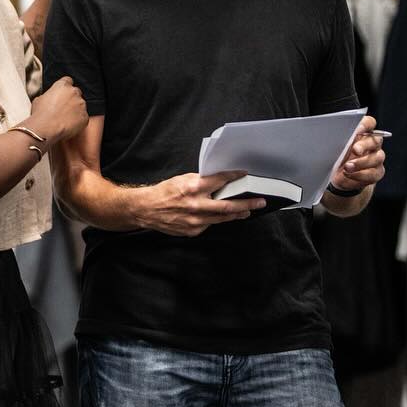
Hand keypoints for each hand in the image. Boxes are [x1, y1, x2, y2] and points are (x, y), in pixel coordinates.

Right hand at [25, 76, 87, 144]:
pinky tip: (68, 125)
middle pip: (76, 92)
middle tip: (63, 107)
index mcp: (62, 86)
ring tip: (64, 118)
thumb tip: (50, 99)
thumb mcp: (39, 99)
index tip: (62, 93)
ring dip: (75, 110)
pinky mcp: (85, 117)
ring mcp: (81, 105)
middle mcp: (74, 93)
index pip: (68, 81)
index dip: (65, 87)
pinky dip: (77, 121)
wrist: (45, 129)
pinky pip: (82, 117)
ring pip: (80, 105)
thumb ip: (48, 95)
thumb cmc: (40, 114)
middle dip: (71, 98)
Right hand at [133, 171, 263, 235]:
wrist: (146, 209)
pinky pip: (209, 224)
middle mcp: (196, 205)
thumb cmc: (163, 193)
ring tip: (246, 211)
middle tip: (260, 202)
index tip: (244, 175)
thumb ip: (201, 182)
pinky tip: (214, 215)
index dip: (235, 177)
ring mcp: (195, 220)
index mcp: (193, 188)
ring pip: (223, 218)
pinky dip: (214, 219)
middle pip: (229, 206)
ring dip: (237, 214)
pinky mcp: (193, 230)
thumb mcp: (182, 180)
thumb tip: (219, 182)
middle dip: (247, 204)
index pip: (220, 181)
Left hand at [329, 115, 385, 193]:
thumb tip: (327, 132)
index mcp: (361, 133)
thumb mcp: (330, 145)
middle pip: (375, 140)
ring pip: (377, 158)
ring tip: (347, 166)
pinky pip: (373, 173)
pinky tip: (349, 174)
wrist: (333, 176)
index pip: (369, 123)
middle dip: (364, 145)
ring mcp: (375, 158)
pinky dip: (360, 175)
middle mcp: (371, 144)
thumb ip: (334, 137)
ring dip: (361, 163)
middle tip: (355, 149)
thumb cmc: (332, 156)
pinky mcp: (375, 173)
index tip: (357, 129)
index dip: (365, 125)